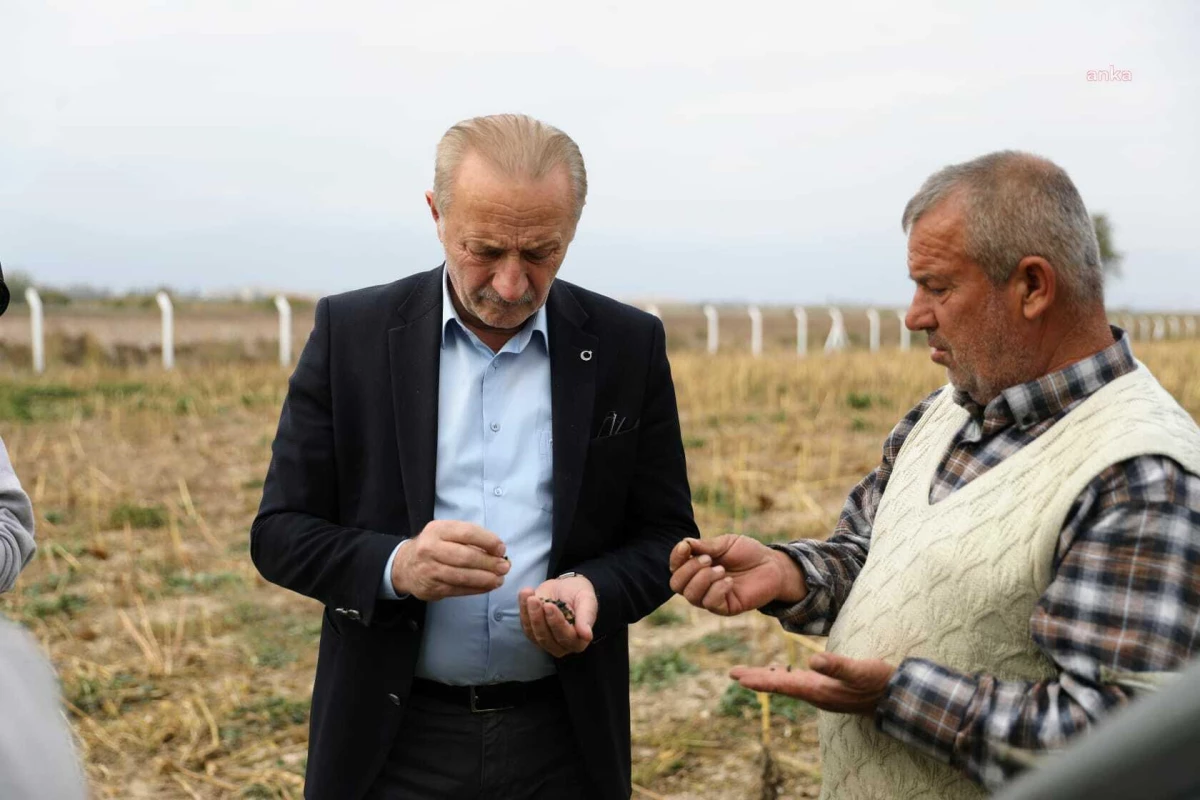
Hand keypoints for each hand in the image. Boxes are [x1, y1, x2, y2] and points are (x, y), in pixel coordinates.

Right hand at [390, 520, 508, 600]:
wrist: (405, 566)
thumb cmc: (434, 546)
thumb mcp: (446, 533)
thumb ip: (469, 538)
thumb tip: (497, 551)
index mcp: (437, 530)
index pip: (467, 533)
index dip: (488, 541)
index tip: (501, 549)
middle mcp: (430, 548)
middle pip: (465, 557)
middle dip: (489, 563)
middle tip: (505, 567)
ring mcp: (429, 570)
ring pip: (462, 576)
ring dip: (485, 579)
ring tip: (499, 580)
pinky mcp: (431, 588)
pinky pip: (458, 590)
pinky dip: (476, 589)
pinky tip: (487, 587)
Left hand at [518, 576, 597, 657]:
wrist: (566, 588)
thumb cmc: (579, 594)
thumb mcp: (587, 600)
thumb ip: (587, 617)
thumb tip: (587, 636)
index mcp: (579, 641)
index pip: (566, 637)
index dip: (556, 623)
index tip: (549, 605)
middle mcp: (562, 646)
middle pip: (546, 639)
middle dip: (538, 619)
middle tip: (534, 599)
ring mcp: (546, 641)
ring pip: (533, 634)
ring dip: (529, 614)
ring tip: (529, 596)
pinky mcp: (533, 634)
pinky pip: (526, 626)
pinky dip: (523, 610)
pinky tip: (525, 595)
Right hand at [668, 535, 805, 615]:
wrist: (772, 566)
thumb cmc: (748, 553)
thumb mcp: (726, 543)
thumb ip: (706, 545)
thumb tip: (685, 543)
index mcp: (696, 567)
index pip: (675, 567)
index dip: (675, 558)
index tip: (686, 547)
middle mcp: (700, 584)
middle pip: (676, 584)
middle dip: (689, 570)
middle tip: (709, 559)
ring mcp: (711, 597)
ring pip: (690, 595)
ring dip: (703, 579)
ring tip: (721, 570)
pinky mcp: (725, 608)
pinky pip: (710, 603)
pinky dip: (717, 590)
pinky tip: (729, 581)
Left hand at [730, 652, 894, 714]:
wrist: (896, 697)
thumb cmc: (878, 682)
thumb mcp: (860, 670)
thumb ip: (837, 666)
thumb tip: (813, 659)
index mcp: (818, 690)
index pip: (781, 684)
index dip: (758, 679)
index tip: (737, 676)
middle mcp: (815, 694)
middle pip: (779, 686)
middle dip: (755, 679)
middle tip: (732, 673)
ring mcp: (821, 693)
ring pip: (786, 685)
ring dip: (767, 679)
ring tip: (748, 674)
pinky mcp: (827, 689)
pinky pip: (797, 684)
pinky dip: (783, 677)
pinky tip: (779, 671)